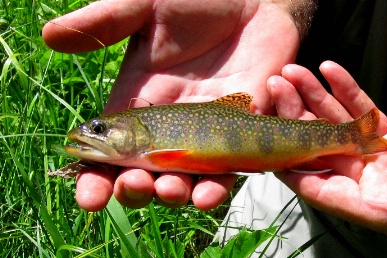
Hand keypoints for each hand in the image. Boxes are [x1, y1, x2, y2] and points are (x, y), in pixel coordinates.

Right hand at [43, 0, 312, 210]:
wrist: (252, 3)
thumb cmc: (197, 3)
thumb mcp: (147, 7)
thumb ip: (106, 22)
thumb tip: (50, 36)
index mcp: (138, 103)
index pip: (109, 151)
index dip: (96, 177)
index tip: (89, 196)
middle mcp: (168, 127)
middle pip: (145, 174)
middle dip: (136, 189)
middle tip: (133, 186)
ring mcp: (204, 134)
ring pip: (185, 181)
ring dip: (175, 194)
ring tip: (171, 192)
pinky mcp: (240, 134)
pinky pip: (228, 170)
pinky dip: (218, 185)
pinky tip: (210, 191)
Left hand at [269, 61, 386, 239]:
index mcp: (380, 205)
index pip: (326, 191)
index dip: (295, 169)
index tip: (268, 147)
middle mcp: (373, 184)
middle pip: (324, 151)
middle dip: (298, 119)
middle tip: (276, 88)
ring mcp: (378, 160)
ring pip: (336, 127)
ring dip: (314, 99)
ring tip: (293, 72)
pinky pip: (361, 112)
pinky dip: (346, 91)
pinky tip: (329, 70)